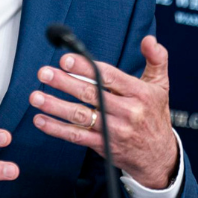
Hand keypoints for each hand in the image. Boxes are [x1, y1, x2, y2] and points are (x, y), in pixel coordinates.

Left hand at [29, 35, 178, 188]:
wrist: (160, 158)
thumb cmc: (155, 117)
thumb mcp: (161, 86)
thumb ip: (156, 59)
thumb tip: (149, 39)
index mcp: (138, 94)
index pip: (109, 77)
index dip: (86, 68)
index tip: (66, 60)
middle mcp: (126, 112)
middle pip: (91, 95)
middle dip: (64, 83)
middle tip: (44, 73)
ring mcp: (113, 131)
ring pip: (80, 116)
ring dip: (55, 106)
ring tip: (36, 96)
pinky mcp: (103, 146)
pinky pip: (76, 136)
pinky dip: (57, 129)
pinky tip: (41, 120)